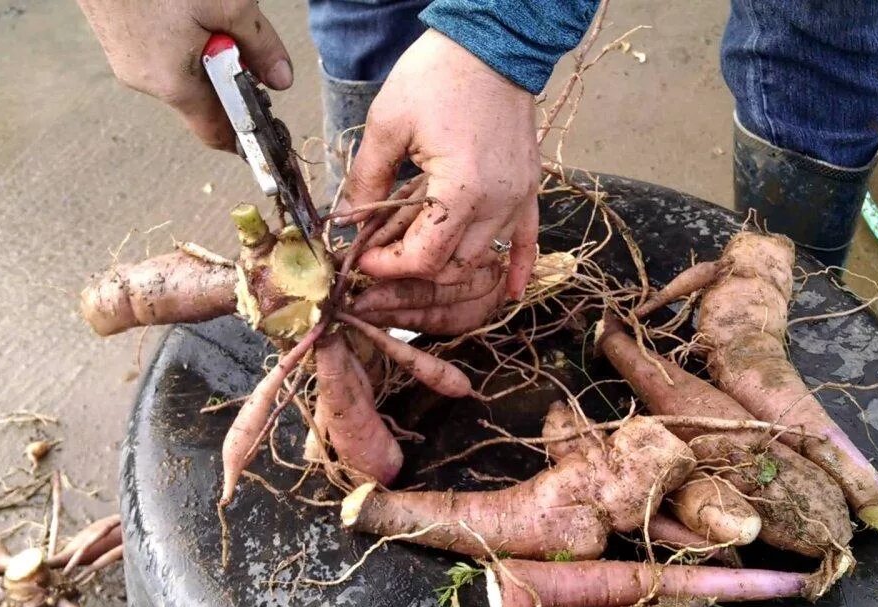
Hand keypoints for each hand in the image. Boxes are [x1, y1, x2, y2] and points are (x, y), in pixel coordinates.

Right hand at [76, 0, 291, 149]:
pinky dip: (182, 41)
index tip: (268, 125)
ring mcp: (127, 61)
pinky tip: (183, 9)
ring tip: (206, 13)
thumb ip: (259, 46)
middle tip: (240, 39)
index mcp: (173, 84)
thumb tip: (281, 80)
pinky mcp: (118, 40)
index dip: (245, 133)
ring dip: (204, 53)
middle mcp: (146, 81)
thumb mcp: (227, 5)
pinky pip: (161, 54)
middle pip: (202, 99)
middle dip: (228, 76)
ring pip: (182, 73)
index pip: (216, 133)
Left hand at [343, 30, 540, 300]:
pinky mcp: (528, 188)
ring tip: (417, 247)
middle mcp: (496, 202)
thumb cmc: (438, 76)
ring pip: (481, 259)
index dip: (387, 265)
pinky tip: (513, 291)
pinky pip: (529, 239)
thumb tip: (348, 220)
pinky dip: (519, 266)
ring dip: (448, 263)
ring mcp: (517, 198)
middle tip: (382, 251)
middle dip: (412, 267)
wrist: (490, 45)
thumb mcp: (386, 124)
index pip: (423, 258)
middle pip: (452, 266)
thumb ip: (366, 180)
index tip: (363, 256)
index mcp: (462, 190)